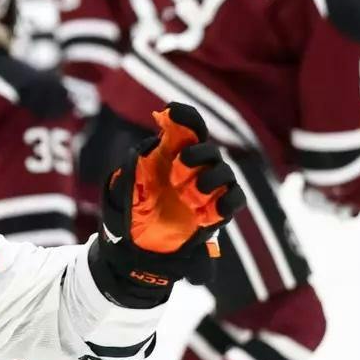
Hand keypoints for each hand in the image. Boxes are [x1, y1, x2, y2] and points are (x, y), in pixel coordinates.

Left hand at [90, 103, 245, 306]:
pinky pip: (234, 200)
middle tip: (177, 173)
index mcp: (172, 155)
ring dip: (211, 180)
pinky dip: (227, 202)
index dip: (185, 116)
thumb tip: (151, 143)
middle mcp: (194, 168)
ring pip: (225, 173)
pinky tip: (207, 212)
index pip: (188, 127)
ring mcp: (207, 190)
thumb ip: (137, 162)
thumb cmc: (129, 211)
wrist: (135, 247)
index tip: (171, 112)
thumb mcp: (125, 185)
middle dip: (197, 156)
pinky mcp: (216, 213)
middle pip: (209, 150)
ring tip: (190, 197)